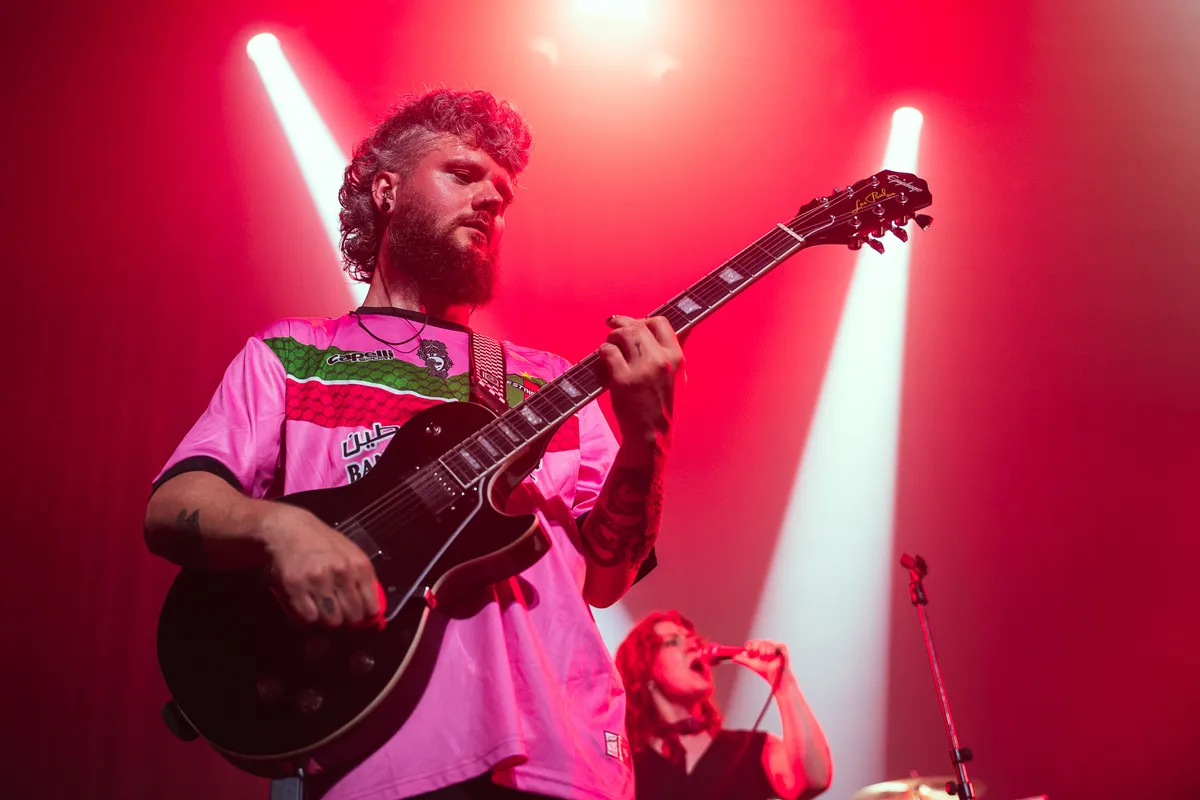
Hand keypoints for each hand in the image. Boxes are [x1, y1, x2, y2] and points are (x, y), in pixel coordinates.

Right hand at [257, 503, 382, 627]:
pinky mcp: (296, 588)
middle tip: (340, 612)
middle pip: (352, 616)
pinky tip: (309, 605)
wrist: (290, 529)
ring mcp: (318, 580)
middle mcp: (341, 572)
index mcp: (359, 565)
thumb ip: (363, 580)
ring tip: (324, 609)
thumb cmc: (324, 543)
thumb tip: (372, 611)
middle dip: (348, 619)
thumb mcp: (351, 554)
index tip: (361, 616)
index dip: (366, 616)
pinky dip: (310, 616)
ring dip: (329, 619)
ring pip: (332, 620)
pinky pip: (310, 617)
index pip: (371, 606)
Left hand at [599, 315, 684, 448]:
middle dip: (622, 325)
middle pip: (638, 326)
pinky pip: (608, 352)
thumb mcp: (678, 378)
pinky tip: (603, 359)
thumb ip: (670, 354)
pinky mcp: (623, 379)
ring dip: (612, 337)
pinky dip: (603, 352)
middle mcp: (661, 360)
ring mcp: (641, 369)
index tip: (635, 325)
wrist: (652, 436)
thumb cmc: (663, 408)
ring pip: (622, 335)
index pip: (660, 322)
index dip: (644, 320)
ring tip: (609, 345)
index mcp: (677, 358)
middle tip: (613, 329)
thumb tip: (659, 331)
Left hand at [732, 639, 788, 687]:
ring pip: (766, 642)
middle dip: (757, 647)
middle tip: (758, 654)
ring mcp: (775, 646)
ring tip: (766, 657)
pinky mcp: (782, 647)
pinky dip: (771, 650)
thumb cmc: (765, 671)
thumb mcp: (752, 665)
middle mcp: (767, 646)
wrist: (775, 678)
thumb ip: (743, 660)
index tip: (748, 649)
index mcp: (760, 649)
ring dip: (764, 650)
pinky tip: (771, 655)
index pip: (753, 643)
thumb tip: (733, 657)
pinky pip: (774, 644)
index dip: (750, 645)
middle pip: (759, 641)